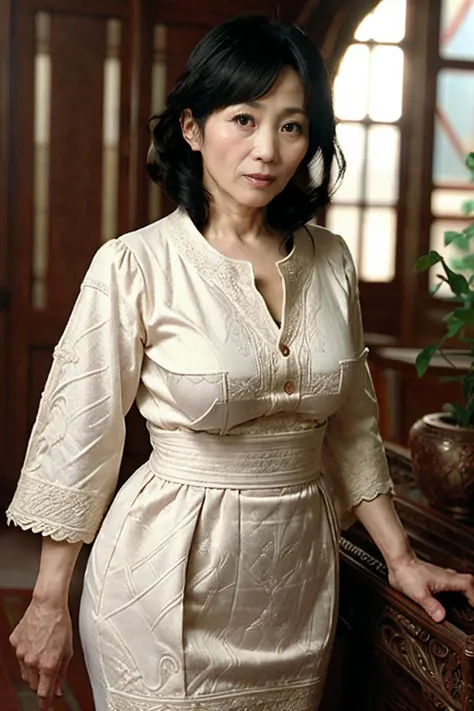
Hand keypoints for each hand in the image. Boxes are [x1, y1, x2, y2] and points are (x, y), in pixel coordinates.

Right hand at [9, 596, 72, 710]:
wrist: (48, 603)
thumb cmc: (61, 623)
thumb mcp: (67, 650)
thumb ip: (61, 673)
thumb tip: (57, 689)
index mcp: (48, 664)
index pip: (44, 693)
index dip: (45, 703)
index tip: (47, 707)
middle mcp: (32, 661)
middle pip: (33, 684)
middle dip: (41, 684)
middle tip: (49, 676)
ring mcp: (21, 652)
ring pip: (25, 671)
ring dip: (33, 670)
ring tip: (44, 654)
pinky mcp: (15, 643)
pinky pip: (20, 655)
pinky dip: (27, 653)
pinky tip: (35, 642)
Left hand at [388, 556, 473, 622]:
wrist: (399, 561)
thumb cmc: (408, 573)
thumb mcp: (420, 594)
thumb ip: (431, 606)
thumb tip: (441, 618)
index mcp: (448, 579)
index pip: (469, 586)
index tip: (473, 609)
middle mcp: (447, 576)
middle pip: (468, 583)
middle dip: (472, 595)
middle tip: (471, 608)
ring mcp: (441, 575)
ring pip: (459, 582)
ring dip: (464, 592)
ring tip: (465, 606)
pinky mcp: (435, 577)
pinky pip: (450, 583)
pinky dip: (454, 591)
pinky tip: (448, 599)